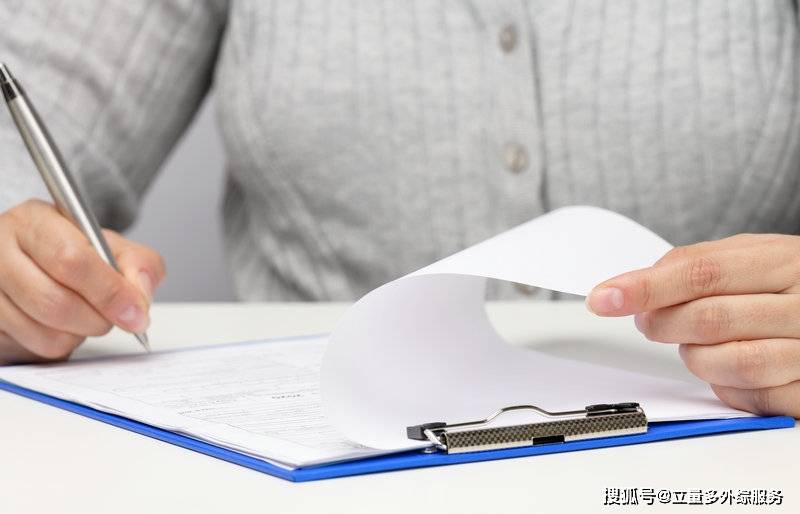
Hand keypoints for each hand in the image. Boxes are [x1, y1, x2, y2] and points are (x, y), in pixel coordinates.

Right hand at [0, 199, 164, 363]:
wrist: (40, 261)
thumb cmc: (75, 251)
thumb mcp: (111, 245)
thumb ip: (138, 264)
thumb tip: (139, 297)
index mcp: (33, 222)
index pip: (70, 260)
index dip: (109, 291)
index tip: (136, 312)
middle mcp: (0, 252)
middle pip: (54, 302)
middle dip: (98, 319)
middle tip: (117, 317)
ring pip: (45, 332)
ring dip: (81, 333)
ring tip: (87, 314)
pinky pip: (35, 348)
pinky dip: (62, 343)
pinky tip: (64, 324)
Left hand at [586, 234, 799, 417]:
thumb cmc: (791, 282)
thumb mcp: (751, 256)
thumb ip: (697, 265)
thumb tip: (639, 285)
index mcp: (785, 260)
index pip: (700, 272)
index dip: (645, 287)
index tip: (604, 297)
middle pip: (708, 318)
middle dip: (663, 323)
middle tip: (650, 320)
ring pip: (729, 362)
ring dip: (695, 357)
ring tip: (695, 343)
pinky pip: (752, 397)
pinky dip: (725, 385)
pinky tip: (728, 367)